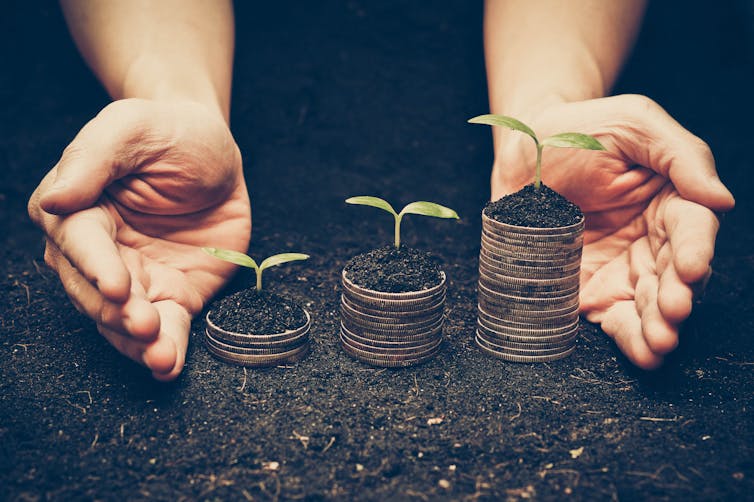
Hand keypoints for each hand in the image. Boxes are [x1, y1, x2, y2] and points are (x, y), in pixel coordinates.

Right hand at [28, 98, 250, 379]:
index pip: (79, 243)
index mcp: (78, 209)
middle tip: (144, 323)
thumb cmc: (169, 132)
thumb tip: (55, 199)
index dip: (96, 267)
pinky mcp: (172, 295)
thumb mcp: (133, 127)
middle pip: (95, 291)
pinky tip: (169, 366)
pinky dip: (167, 350)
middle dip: (118, 312)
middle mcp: (99, 253)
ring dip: (140, 343)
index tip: (117, 284)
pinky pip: (166, 328)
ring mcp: (136, 279)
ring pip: (124, 321)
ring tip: (160, 356)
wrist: (215, 155)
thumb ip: (95, 157)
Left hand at [490, 94, 734, 368]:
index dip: (694, 251)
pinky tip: (642, 354)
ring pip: (649, 304)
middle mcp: (651, 240)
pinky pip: (613, 317)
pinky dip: (628, 338)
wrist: (523, 149)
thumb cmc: (581, 129)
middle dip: (676, 298)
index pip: (691, 230)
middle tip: (672, 313)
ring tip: (659, 343)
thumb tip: (720, 200)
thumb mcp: (635, 123)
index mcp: (671, 200)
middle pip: (674, 276)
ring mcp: (621, 268)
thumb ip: (681, 156)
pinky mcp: (590, 288)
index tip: (691, 269)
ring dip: (657, 326)